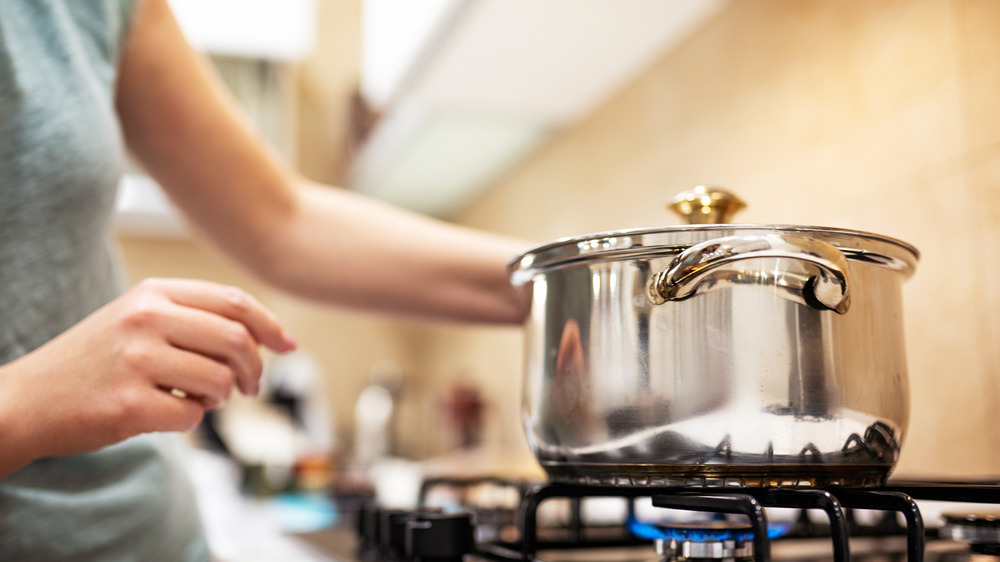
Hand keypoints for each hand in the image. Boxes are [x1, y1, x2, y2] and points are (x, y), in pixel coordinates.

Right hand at [0, 278, 295, 469]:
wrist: (27, 400)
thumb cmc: (95, 361)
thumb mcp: (138, 319)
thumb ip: (194, 318)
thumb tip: (265, 336)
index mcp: (153, 293)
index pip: (233, 302)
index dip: (269, 325)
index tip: (287, 345)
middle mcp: (146, 319)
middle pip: (236, 340)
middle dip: (254, 369)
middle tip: (250, 386)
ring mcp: (136, 360)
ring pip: (219, 380)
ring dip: (218, 397)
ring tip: (194, 397)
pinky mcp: (129, 404)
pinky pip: (193, 415)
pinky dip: (188, 419)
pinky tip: (162, 412)